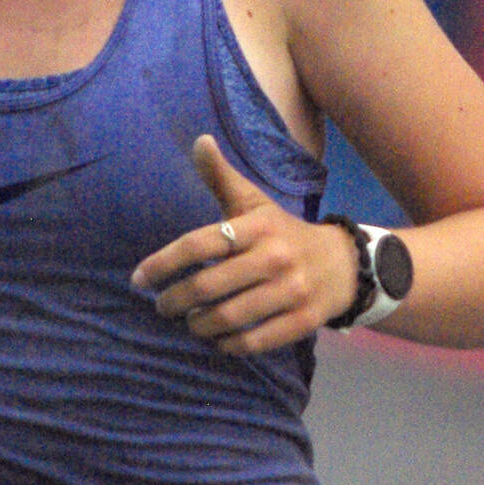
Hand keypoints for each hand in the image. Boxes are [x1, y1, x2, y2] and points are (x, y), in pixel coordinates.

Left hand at [131, 135, 359, 355]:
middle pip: (209, 286)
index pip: (200, 244)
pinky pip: (255, 341)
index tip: (139, 278)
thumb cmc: (283, 233)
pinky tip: (219, 339)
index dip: (163, 262)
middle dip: (175, 301)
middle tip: (163, 307)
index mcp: (258, 227)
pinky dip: (229, 344)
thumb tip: (199, 140)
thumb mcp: (255, 204)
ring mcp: (292, 291)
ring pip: (229, 317)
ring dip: (199, 324)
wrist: (344, 264)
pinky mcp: (304, 320)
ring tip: (190, 322)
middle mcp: (275, 257)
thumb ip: (222, 177)